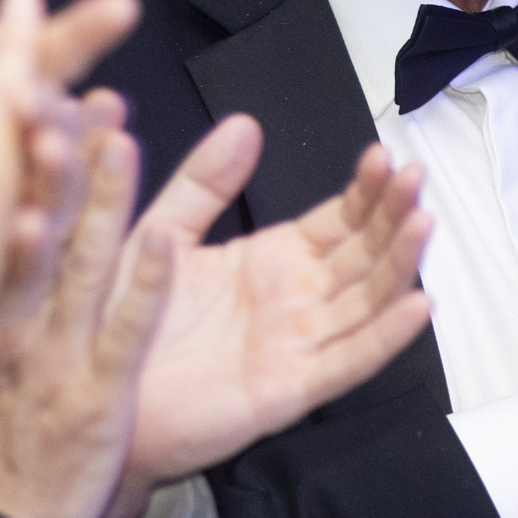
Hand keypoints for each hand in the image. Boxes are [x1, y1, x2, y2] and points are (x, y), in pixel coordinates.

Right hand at [0, 101, 175, 517]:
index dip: (13, 141)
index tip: (27, 78)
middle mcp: (12, 318)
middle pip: (31, 217)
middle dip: (46, 145)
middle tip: (52, 75)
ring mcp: (54, 355)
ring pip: (78, 263)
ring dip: (95, 196)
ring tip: (108, 134)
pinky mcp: (96, 398)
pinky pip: (125, 334)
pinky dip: (147, 287)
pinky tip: (168, 243)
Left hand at [106, 125, 433, 517]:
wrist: (95, 390)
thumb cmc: (125, 321)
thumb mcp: (162, 231)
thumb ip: (204, 182)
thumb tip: (243, 127)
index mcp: (270, 263)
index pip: (337, 221)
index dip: (365, 191)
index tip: (382, 157)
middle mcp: (293, 302)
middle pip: (363, 255)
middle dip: (393, 215)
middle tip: (414, 178)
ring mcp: (295, 345)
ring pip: (366, 302)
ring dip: (399, 264)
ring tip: (421, 223)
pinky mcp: (286, 388)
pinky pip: (346, 362)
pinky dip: (384, 337)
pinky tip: (414, 305)